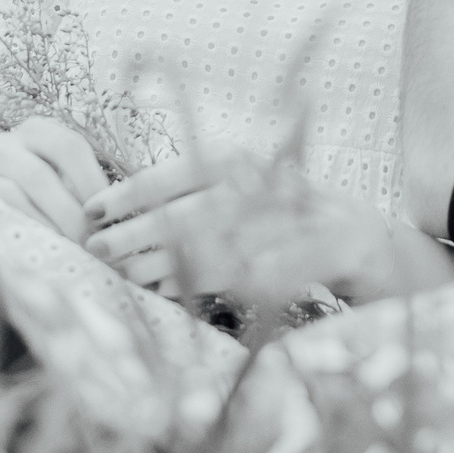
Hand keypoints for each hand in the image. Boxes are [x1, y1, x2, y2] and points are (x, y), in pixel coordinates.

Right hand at [0, 117, 109, 237]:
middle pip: (44, 171)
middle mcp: (5, 141)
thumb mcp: (61, 188)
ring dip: (54, 222)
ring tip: (73, 249)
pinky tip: (45, 246)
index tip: (110, 216)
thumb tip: (116, 214)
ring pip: (22, 189)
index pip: (71, 146)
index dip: (93, 182)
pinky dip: (29, 227)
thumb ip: (82, 191)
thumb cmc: (37, 205)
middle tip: (92, 242)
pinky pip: (2, 207)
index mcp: (36, 132)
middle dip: (73, 211)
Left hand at [81, 146, 391, 298]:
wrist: (362, 240)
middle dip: (140, 230)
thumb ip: (190, 207)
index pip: (178, 173)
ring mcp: (298, 217)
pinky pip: (255, 272)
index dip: (133, 191)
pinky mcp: (323, 251)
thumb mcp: (238, 200)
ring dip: (166, 261)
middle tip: (98, 249)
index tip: (91, 209)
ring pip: (218, 242)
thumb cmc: (283, 222)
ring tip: (127, 276)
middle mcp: (268, 182)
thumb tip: (122, 225)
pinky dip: (213, 282)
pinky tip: (176, 290)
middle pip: (191, 209)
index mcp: (243, 162)